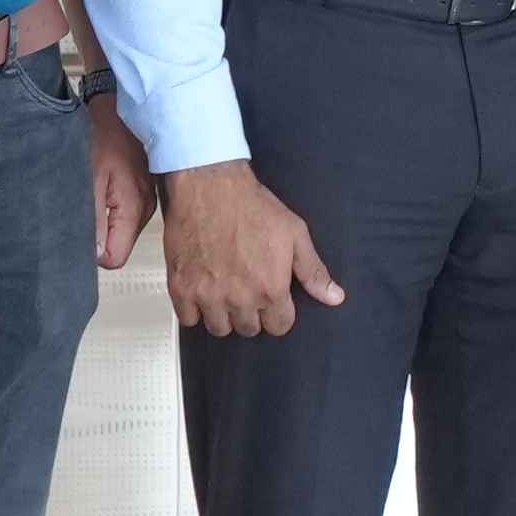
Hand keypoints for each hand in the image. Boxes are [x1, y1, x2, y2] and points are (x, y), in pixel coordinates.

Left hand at [82, 102, 156, 276]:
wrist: (116, 106)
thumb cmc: (102, 135)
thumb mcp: (89, 180)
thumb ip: (92, 220)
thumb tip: (95, 255)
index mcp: (134, 207)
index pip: (115, 258)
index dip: (94, 252)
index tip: (80, 232)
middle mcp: (146, 207)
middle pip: (120, 246)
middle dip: (100, 238)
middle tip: (83, 212)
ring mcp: (148, 199)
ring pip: (123, 232)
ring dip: (106, 223)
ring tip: (93, 197)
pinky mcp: (144, 191)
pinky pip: (127, 216)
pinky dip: (113, 211)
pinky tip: (104, 191)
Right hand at [157, 157, 341, 337]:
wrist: (209, 185)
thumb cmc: (253, 206)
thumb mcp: (294, 233)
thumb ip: (313, 270)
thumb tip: (335, 298)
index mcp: (270, 288)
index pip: (279, 326)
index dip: (278, 312)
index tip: (272, 297)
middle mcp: (239, 299)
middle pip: (249, 329)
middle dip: (251, 313)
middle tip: (246, 289)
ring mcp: (207, 296)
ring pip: (219, 328)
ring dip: (223, 314)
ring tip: (224, 291)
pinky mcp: (180, 288)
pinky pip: (188, 320)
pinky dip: (194, 309)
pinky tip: (202, 289)